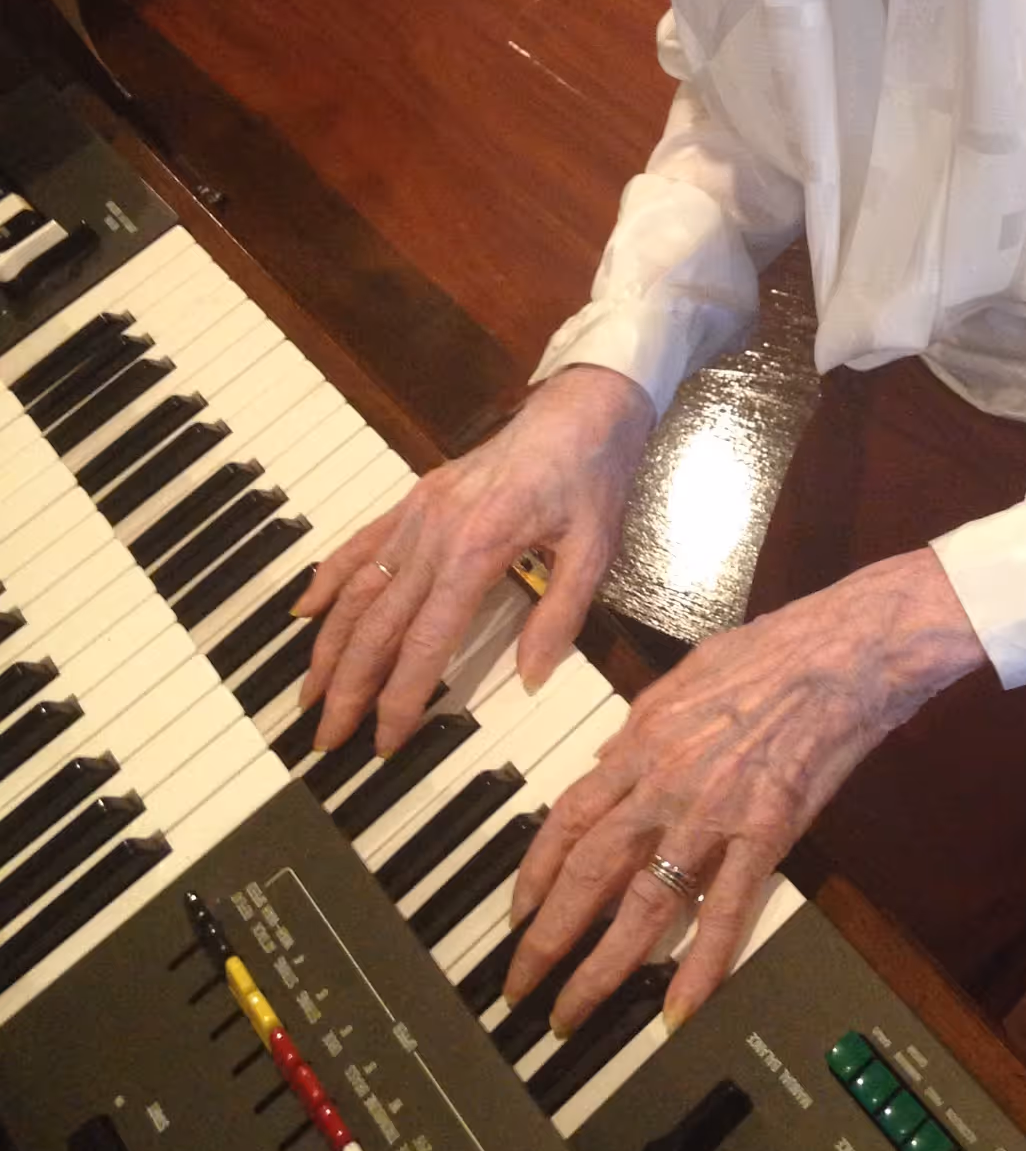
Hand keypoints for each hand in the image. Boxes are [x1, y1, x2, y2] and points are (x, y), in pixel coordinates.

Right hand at [294, 365, 656, 755]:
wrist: (581, 408)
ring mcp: (417, 513)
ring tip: (311, 693)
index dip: (400, 698)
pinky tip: (306, 613)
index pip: (424, 642)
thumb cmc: (592, 478)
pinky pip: (361, 543)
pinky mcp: (415, 498)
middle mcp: (433, 533)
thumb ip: (560, 617)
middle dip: (348, 687)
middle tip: (326, 738)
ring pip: (357, 589)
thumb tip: (530, 680)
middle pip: (376, 624)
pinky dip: (328, 579)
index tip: (383, 743)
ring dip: (329, 645)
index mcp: (476, 549)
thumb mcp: (594, 550)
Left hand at [503, 550, 986, 1035]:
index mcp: (643, 739)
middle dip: (547, 938)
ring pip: (644, 903)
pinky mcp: (766, 833)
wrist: (845, 650)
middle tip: (519, 986)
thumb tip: (607, 762)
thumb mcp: (688, 674)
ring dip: (601, 967)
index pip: (568, 819)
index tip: (518, 915)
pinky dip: (701, 966)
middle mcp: (665, 782)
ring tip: (572, 1013)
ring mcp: (714, 812)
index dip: (534, 874)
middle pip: (589, 872)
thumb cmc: (774, 649)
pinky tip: (678, 1010)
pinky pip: (726, 911)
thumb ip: (641, 726)